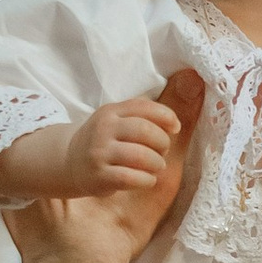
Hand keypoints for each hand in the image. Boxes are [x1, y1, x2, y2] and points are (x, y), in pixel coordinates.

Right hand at [60, 72, 205, 231]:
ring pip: (142, 156)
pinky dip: (147, 180)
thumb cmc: (106, 140)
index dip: (167, 117)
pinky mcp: (99, 176)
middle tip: (163, 151)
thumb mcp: (120, 120)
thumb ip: (149, 112)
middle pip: (146, 131)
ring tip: (156, 166)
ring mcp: (100, 152)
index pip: (145, 107)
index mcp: (112, 111)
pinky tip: (146, 179)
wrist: (69, 162)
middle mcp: (104, 129)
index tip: (175, 128)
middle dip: (163, 143)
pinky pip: (132, 178)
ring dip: (157, 164)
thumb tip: (192, 82)